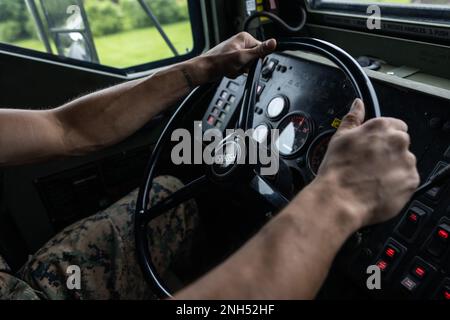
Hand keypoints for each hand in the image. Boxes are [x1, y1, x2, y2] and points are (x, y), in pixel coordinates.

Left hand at [186, 32, 276, 84]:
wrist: (205, 70)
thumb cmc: (219, 62)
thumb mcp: (243, 57)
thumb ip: (259, 51)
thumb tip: (273, 43)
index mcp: (245, 38)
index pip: (261, 50)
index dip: (255, 60)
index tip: (247, 63)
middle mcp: (241, 43)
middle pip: (254, 59)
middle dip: (247, 67)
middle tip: (237, 66)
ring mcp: (236, 52)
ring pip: (247, 65)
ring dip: (240, 71)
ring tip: (231, 69)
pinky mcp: (232, 60)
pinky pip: (240, 69)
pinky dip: (235, 72)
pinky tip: (229, 71)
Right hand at [315, 99, 419, 227]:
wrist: (340, 199)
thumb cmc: (338, 170)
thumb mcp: (339, 137)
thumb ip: (353, 118)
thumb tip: (357, 104)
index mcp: (381, 127)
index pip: (395, 126)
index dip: (382, 138)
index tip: (373, 148)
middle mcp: (398, 141)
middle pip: (401, 144)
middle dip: (389, 153)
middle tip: (370, 165)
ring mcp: (407, 161)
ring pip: (404, 162)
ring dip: (393, 168)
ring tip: (373, 179)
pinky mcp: (412, 181)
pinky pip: (408, 180)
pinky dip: (397, 184)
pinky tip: (379, 188)